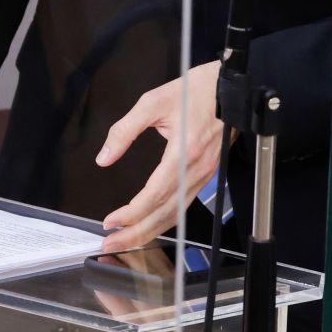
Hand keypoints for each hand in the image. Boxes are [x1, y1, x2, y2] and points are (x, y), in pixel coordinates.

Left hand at [96, 61, 223, 252]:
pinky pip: (185, 204)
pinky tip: (150, 224)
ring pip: (177, 213)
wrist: (227, 88)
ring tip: (126, 240)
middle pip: (165, 212)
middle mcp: (197, 169)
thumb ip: (124, 131)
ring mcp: (204, 174)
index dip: (132, 213)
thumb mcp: (152, 103)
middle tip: (112, 244)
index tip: (111, 222)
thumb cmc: (195, 91)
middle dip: (136, 232)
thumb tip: (105, 157)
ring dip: (150, 230)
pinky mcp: (206, 174)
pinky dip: (166, 219)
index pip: (155, 194)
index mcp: (184, 152)